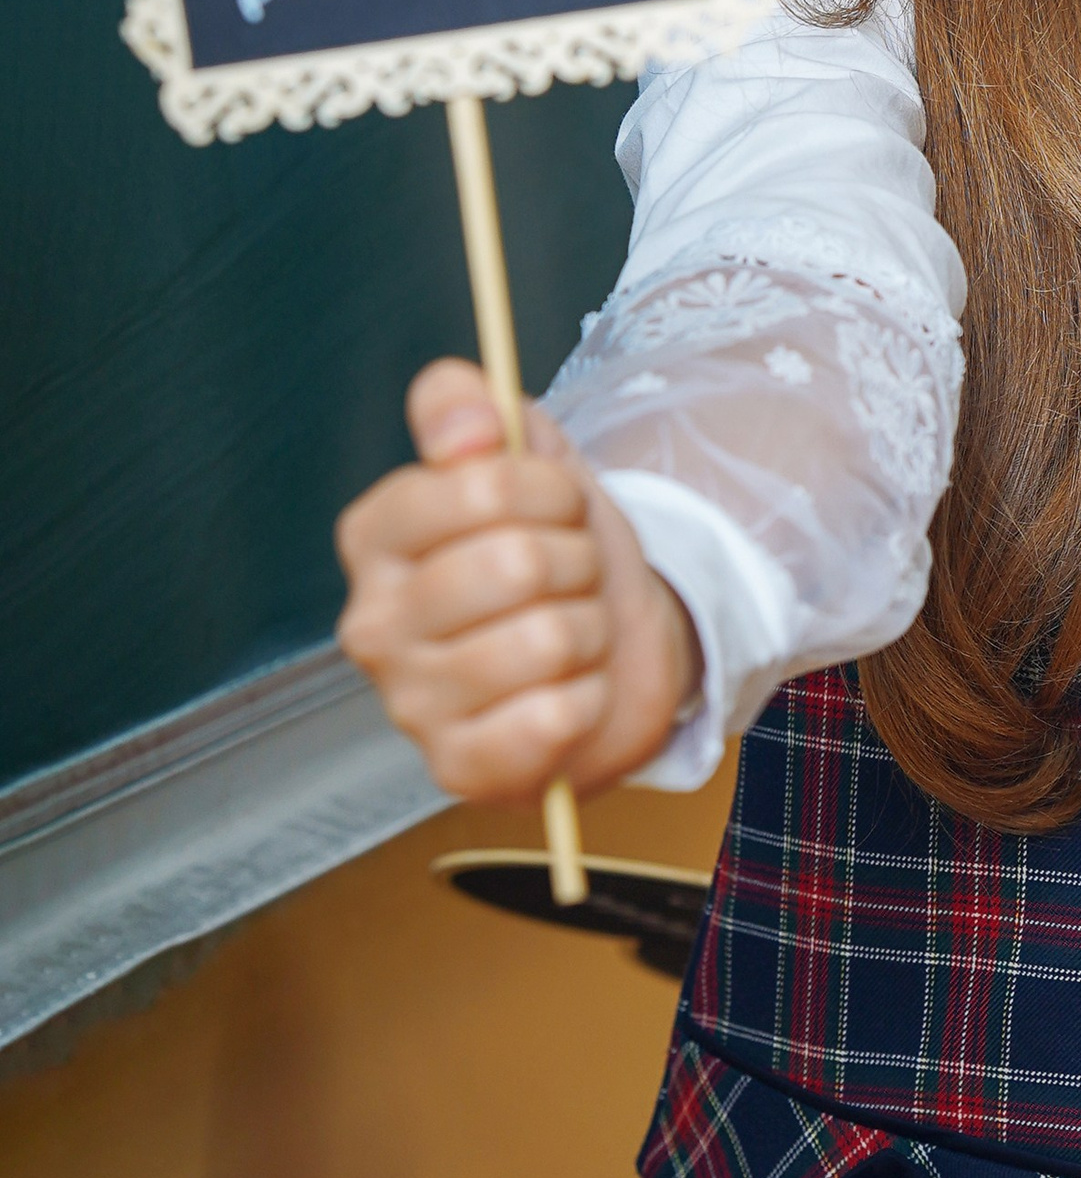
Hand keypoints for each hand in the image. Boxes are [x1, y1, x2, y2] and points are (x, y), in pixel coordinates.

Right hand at [334, 360, 702, 802]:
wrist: (611, 655)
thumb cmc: (557, 556)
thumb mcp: (526, 460)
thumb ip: (471, 408)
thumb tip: (466, 413)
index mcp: (376, 537)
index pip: (482, 485)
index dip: (551, 489)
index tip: (559, 506)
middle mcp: (373, 624)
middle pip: (520, 563)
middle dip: (578, 564)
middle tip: (571, 579)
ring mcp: (409, 704)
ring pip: (546, 641)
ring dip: (588, 633)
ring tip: (571, 637)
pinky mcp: (456, 769)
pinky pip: (551, 718)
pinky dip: (586, 701)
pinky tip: (566, 697)